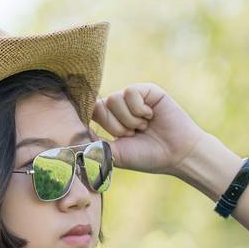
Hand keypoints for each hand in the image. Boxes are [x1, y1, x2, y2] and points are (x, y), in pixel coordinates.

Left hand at [90, 83, 204, 175]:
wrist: (177, 154)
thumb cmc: (148, 157)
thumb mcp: (116, 154)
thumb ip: (94, 145)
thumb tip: (72, 140)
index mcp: (112, 121)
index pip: (91, 112)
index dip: (94, 119)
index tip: (100, 132)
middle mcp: (121, 108)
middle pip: (100, 106)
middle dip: (116, 126)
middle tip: (134, 135)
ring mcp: (134, 98)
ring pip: (114, 99)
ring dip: (129, 119)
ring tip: (144, 127)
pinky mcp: (147, 90)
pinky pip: (130, 92)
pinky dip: (139, 109)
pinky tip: (151, 116)